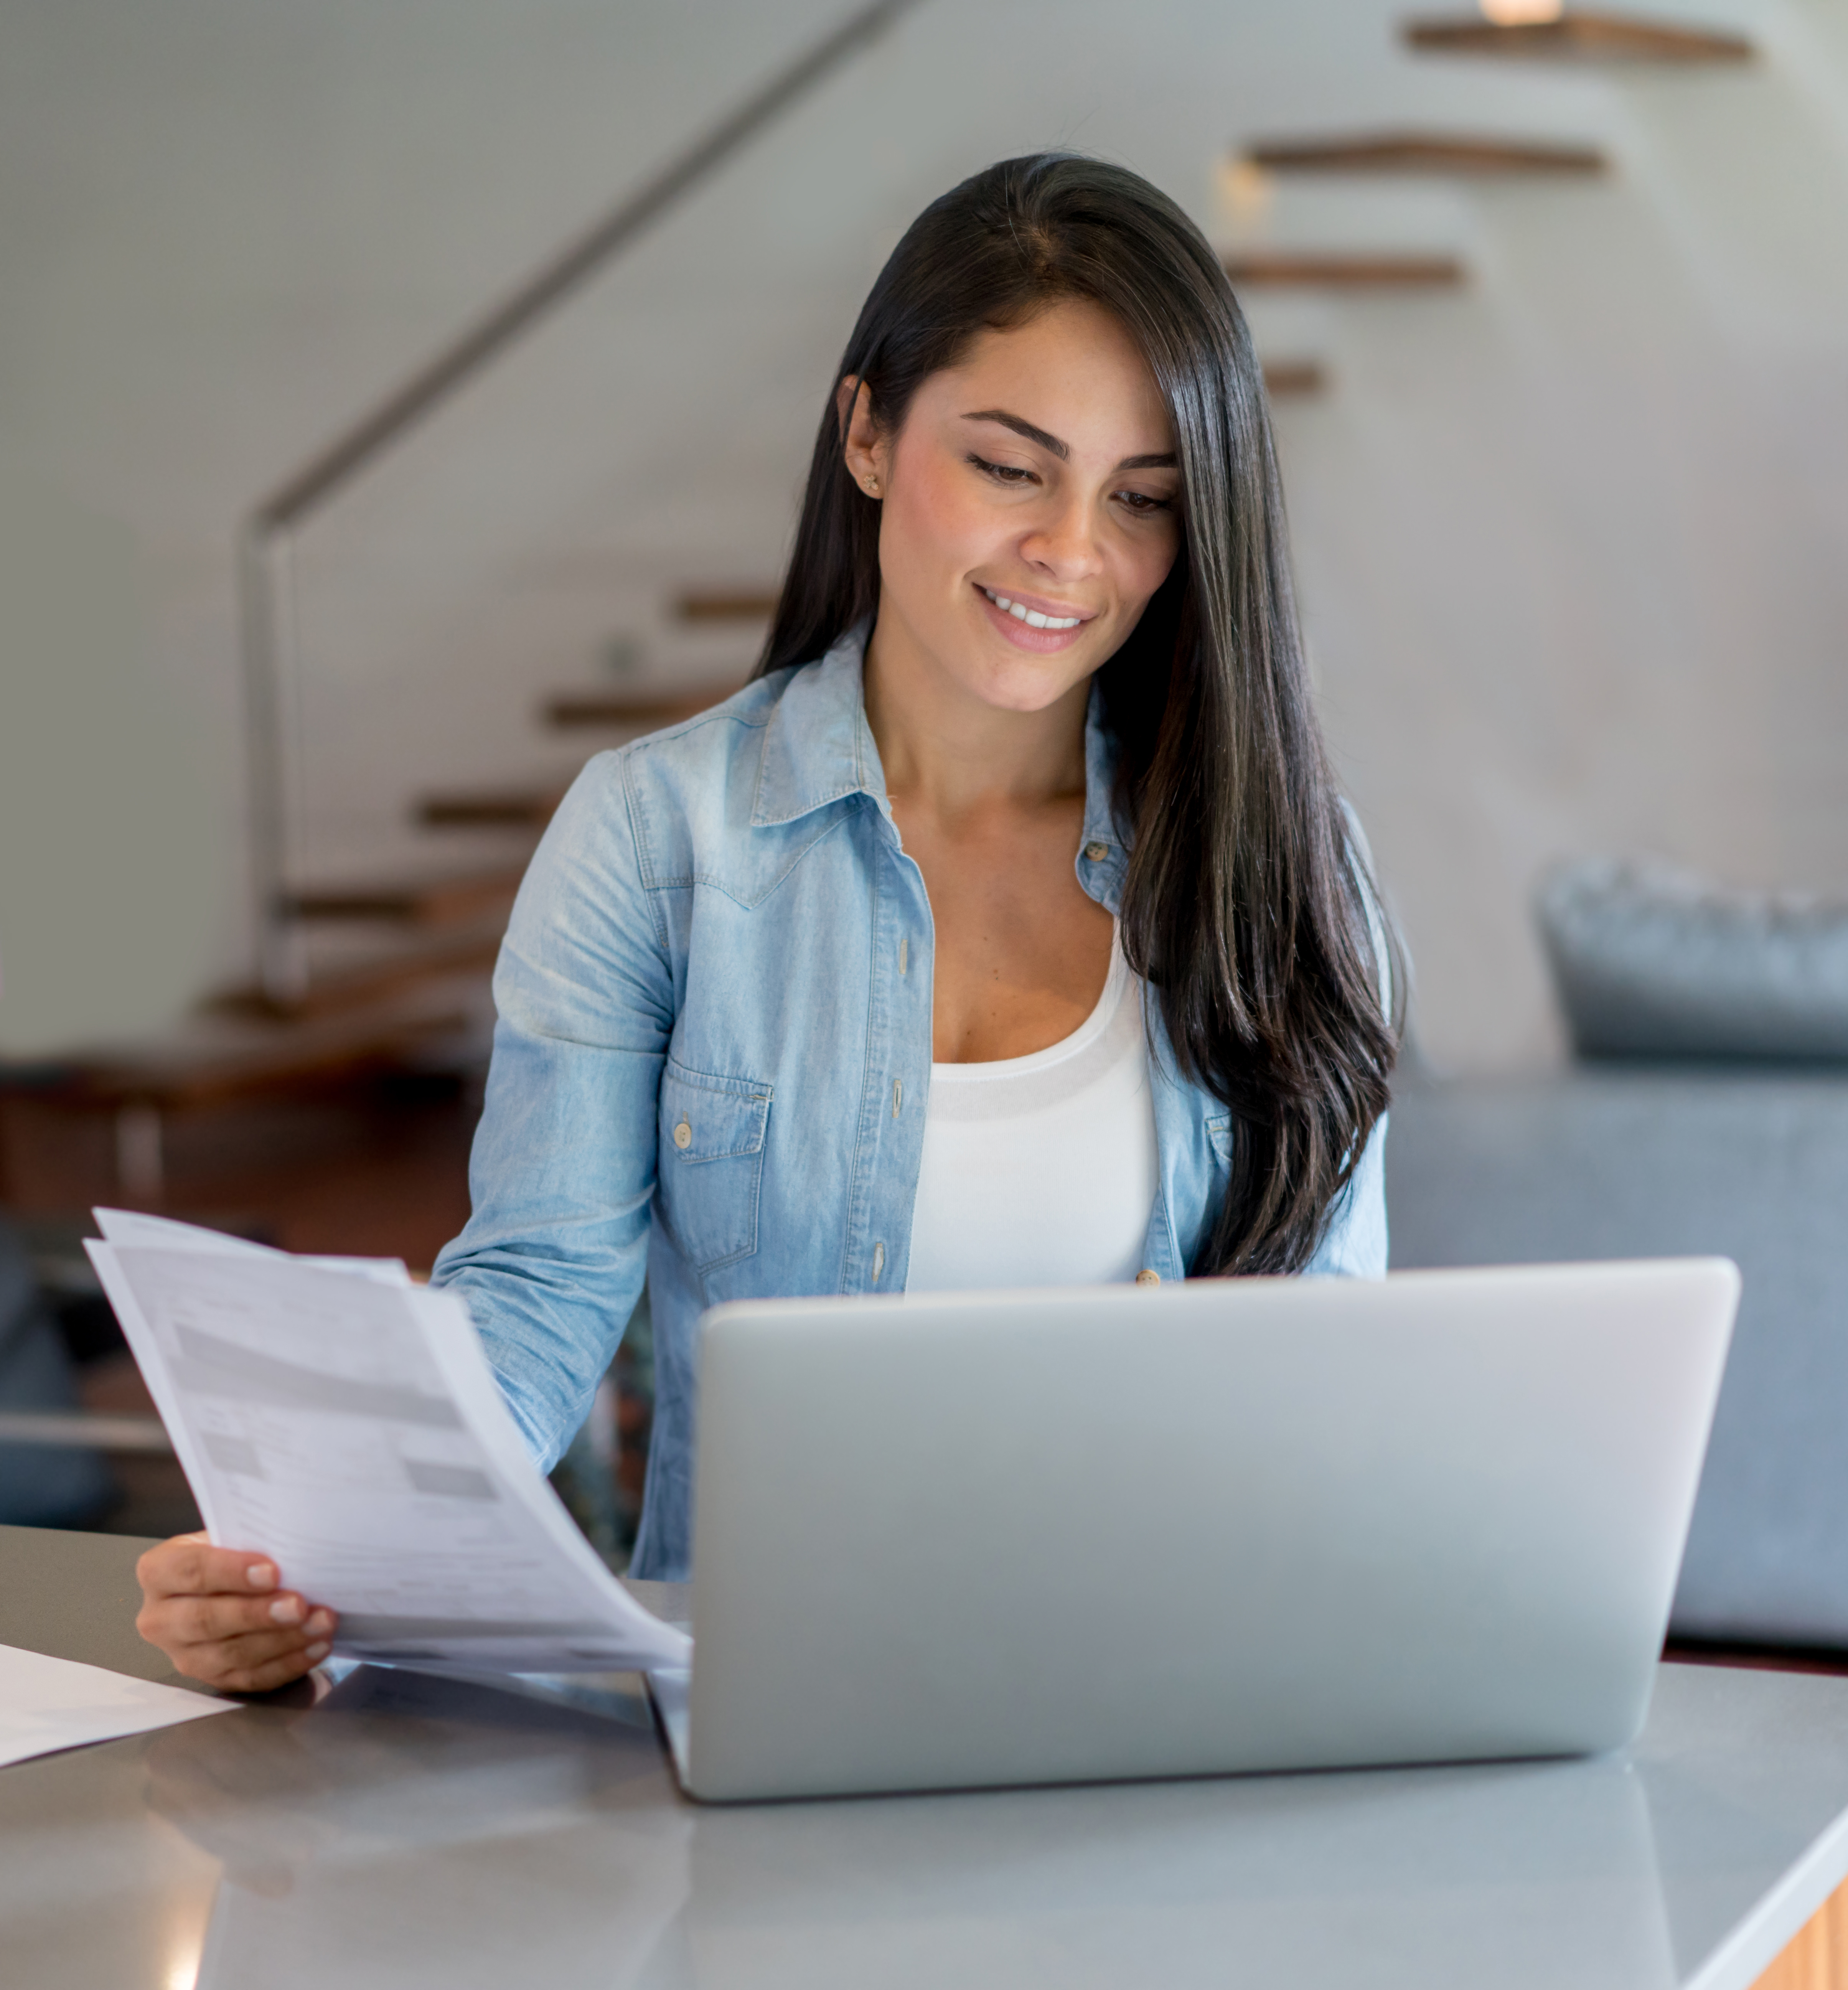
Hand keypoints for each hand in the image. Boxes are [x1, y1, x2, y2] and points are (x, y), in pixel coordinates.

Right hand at [135, 1532, 336, 1692]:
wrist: (227, 1582)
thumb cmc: (231, 1553)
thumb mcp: (231, 1536)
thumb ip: (251, 1542)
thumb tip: (294, 1549)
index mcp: (159, 1572)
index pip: (191, 1571)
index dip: (232, 1572)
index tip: (272, 1571)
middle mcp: (161, 1619)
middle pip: (207, 1620)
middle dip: (258, 1614)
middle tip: (299, 1605)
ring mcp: (184, 1654)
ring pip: (231, 1653)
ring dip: (282, 1640)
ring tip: (320, 1623)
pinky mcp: (212, 1679)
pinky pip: (251, 1678)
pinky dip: (289, 1663)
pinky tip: (317, 1645)